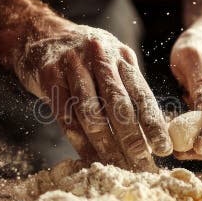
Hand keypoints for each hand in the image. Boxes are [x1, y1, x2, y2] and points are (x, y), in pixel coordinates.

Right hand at [13, 16, 171, 169]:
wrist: (38, 34)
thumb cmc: (83, 58)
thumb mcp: (110, 64)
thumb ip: (128, 91)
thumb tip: (152, 133)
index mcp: (122, 57)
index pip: (142, 95)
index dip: (154, 124)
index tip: (164, 150)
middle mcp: (100, 57)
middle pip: (119, 106)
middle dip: (133, 140)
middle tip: (142, 165)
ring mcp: (73, 65)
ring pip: (92, 114)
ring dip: (106, 145)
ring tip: (116, 167)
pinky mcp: (49, 75)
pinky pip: (66, 116)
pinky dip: (79, 141)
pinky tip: (90, 158)